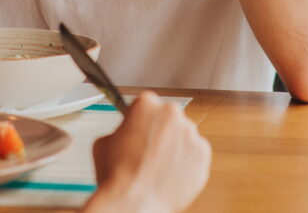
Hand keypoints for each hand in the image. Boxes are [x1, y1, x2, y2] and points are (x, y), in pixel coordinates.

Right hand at [86, 92, 210, 212]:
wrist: (133, 203)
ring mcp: (190, 133)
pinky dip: (186, 162)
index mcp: (146, 103)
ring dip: (174, 146)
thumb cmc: (117, 175)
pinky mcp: (203, 153)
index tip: (140, 129)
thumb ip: (120, 131)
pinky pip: (195, 153)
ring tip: (159, 167)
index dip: (141, 120)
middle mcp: (171, 113)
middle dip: (160, 131)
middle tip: (148, 151)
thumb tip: (126, 135)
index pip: (147, 105)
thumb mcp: (104, 142)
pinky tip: (170, 174)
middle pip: (168, 117)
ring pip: (183, 136)